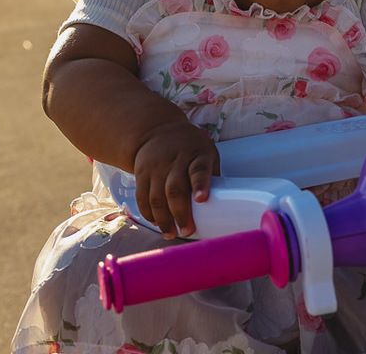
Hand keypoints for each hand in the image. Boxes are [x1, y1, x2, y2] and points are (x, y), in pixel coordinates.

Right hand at [132, 120, 219, 239]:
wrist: (157, 131)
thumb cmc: (190, 147)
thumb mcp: (206, 153)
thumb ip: (211, 176)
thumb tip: (224, 205)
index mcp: (196, 155)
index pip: (199, 169)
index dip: (200, 184)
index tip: (201, 199)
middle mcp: (175, 161)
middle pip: (174, 189)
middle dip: (180, 213)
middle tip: (187, 230)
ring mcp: (156, 167)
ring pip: (156, 197)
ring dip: (163, 219)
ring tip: (170, 234)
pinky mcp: (142, 174)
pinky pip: (142, 197)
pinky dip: (148, 213)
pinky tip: (156, 223)